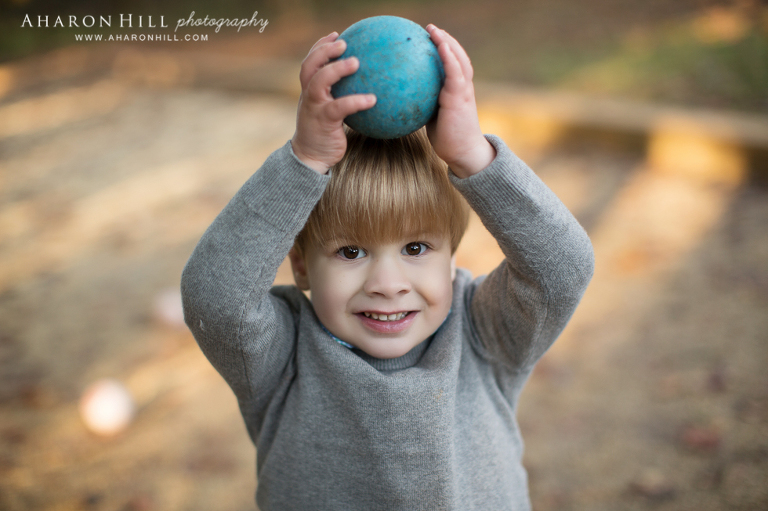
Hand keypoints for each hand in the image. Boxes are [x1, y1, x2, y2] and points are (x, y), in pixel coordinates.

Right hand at [291, 32, 376, 173]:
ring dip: (336, 69)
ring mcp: (314, 108)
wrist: (310, 158)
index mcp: (309, 91)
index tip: (336, 35)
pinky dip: (356, 101)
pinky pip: (340, 108)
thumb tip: (366, 87)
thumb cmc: (324, 134)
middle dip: (324, 50)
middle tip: (343, 42)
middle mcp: (308, 96)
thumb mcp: (329, 112)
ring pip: (319, 82)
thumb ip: (339, 98)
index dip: (320, 46)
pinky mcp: (323, 122)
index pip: (310, 62)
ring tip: (356, 62)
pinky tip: (373, 99)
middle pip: (309, 66)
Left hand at [425, 25, 494, 177]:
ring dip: (447, 42)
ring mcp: (463, 91)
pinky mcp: (459, 97)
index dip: (445, 50)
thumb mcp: (434, 118)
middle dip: (446, 40)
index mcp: (457, 91)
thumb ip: (425, 105)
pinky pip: (455, 73)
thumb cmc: (448, 138)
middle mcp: (463, 87)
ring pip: (458, 60)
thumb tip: (403, 99)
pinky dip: (449, 57)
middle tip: (430, 29)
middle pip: (458, 56)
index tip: (431, 39)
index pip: (453, 65)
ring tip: (434, 30)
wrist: (464, 153)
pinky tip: (439, 46)